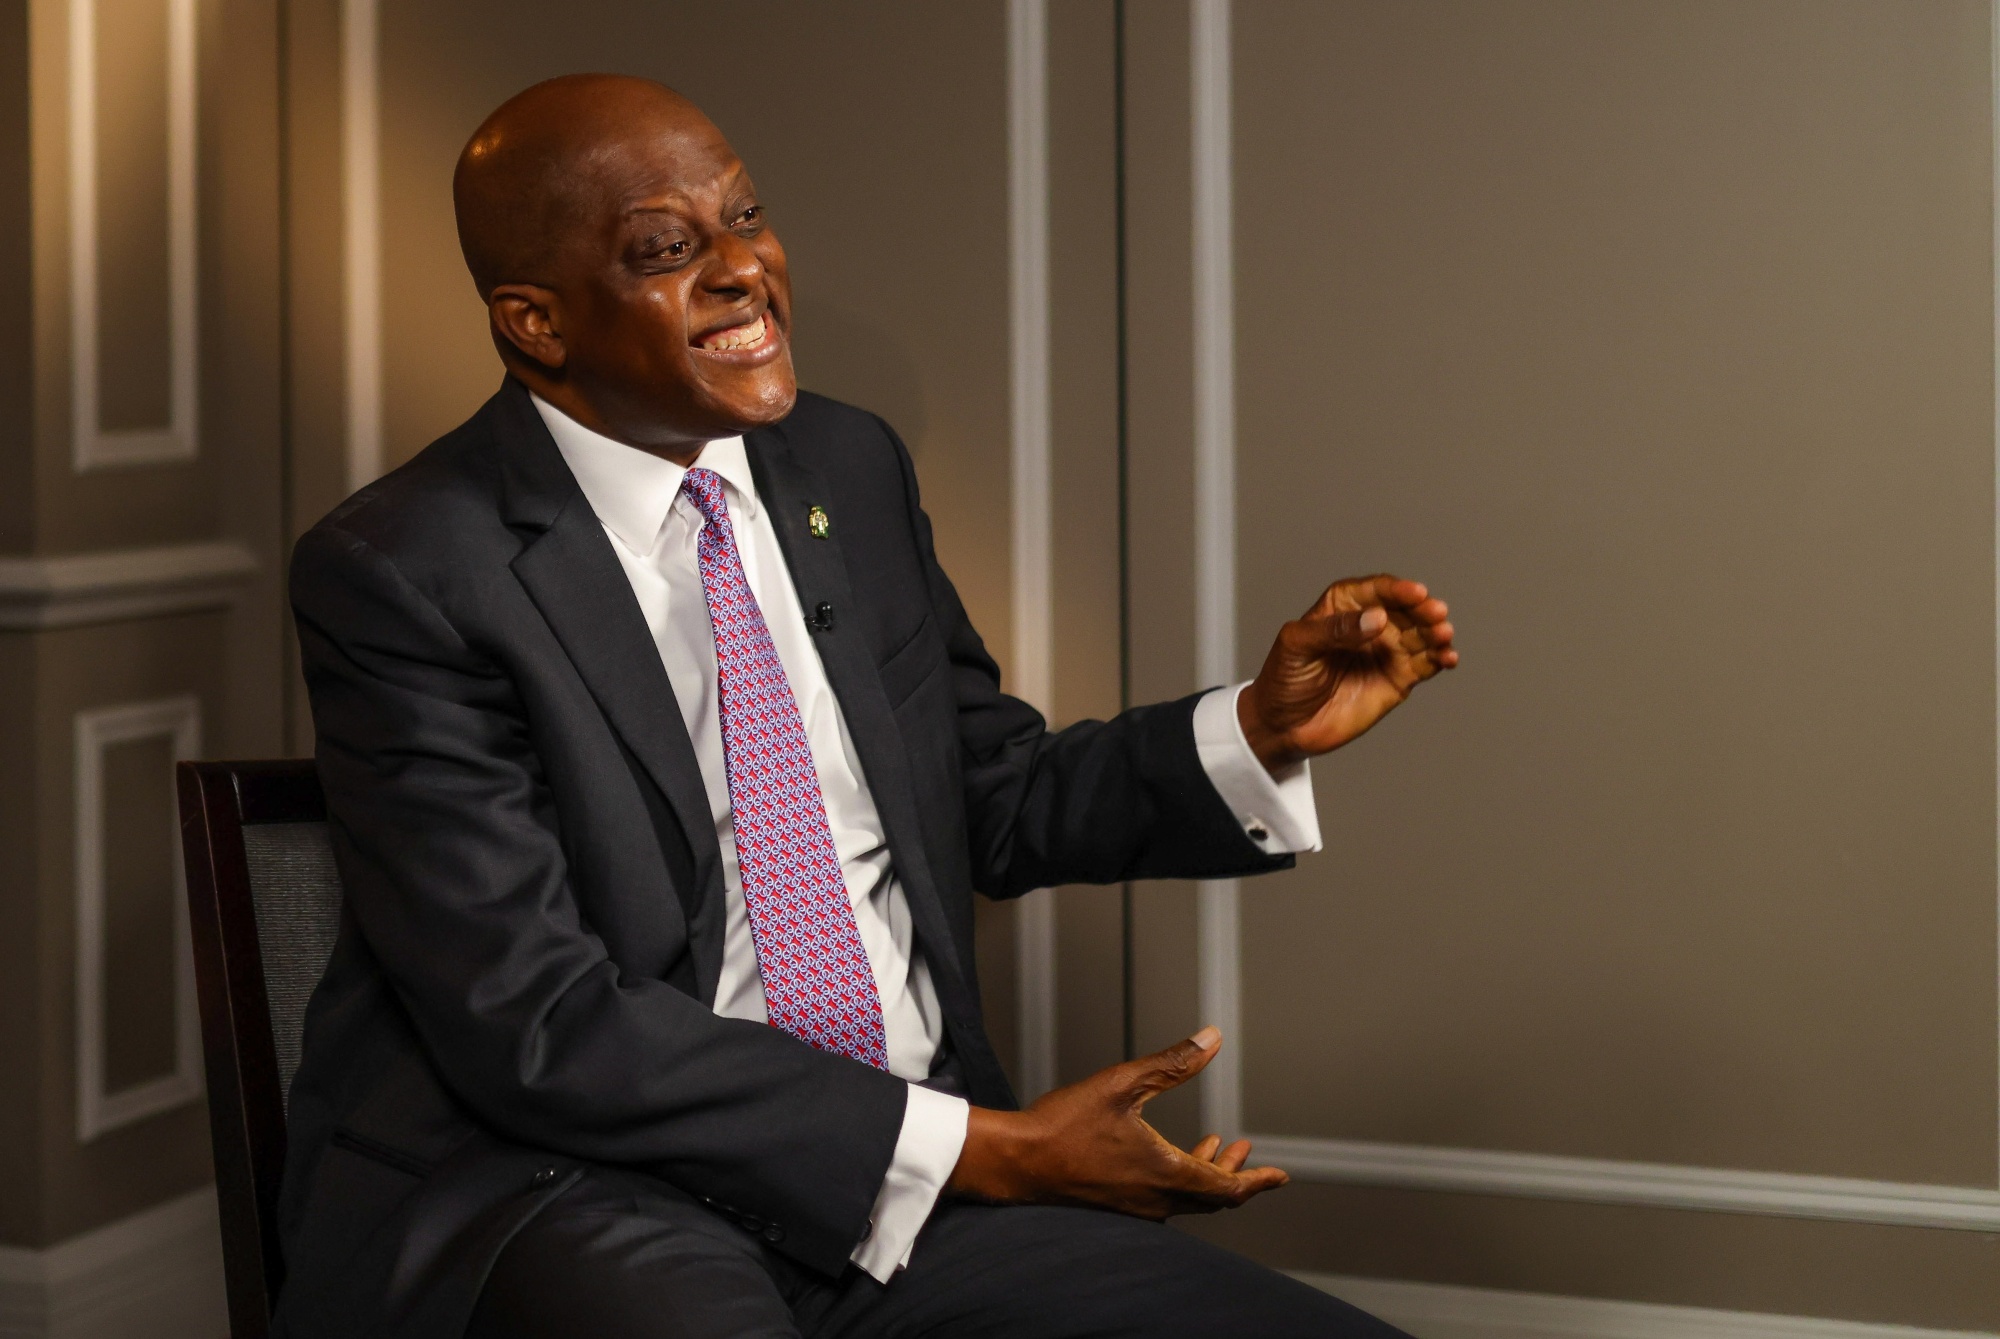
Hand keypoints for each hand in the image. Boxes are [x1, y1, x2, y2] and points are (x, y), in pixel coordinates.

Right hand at [945, 1027, 1286, 1217]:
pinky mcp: (1116, 1204)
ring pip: (1187, 1198)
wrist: (1017, 1162)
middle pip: (1212, 1197)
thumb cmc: (1064, 1125)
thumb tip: (1212, 1039)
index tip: (1281, 1176)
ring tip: (1217, 1144)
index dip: (1258, 1181)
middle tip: (1249, 1154)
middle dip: (1235, 1173)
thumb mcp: (1122, 1084)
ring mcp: (1135, 1206)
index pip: (1228, 1188)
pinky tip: (1168, 1153)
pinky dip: (1180, 1177)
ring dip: (1208, 1174)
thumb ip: (1172, 1063)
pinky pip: (1163, 1198)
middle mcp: (1156, 1199)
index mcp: (1166, 1174)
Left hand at [1238, 574, 1456, 771]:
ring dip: (1436, 633)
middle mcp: (1370, 624)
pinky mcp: (1398, 678)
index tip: (1415, 593)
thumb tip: (1376, 619)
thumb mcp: (1298, 645)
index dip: (1397, 590)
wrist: (1284, 724)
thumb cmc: (1284, 677)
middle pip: (1405, 609)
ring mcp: (1386, 651)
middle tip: (1436, 614)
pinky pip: (1426, 664)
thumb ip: (1335, 630)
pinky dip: (1440, 659)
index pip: (1376, 590)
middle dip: (1423, 609)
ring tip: (1443, 636)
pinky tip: (1447, 658)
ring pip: (1420, 635)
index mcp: (1343, 606)